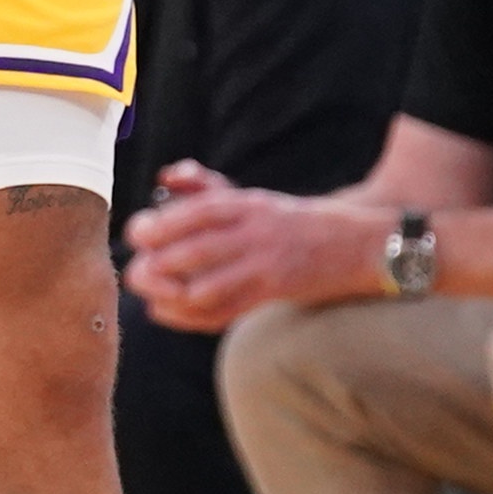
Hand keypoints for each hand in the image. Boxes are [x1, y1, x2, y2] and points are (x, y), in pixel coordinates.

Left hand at [120, 173, 385, 332]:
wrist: (357, 245)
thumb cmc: (294, 221)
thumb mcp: (256, 199)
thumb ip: (210, 189)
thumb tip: (167, 177)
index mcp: (249, 204)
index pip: (199, 212)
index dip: (163, 224)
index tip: (137, 233)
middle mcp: (257, 233)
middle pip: (197, 250)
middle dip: (159, 264)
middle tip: (135, 271)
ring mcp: (266, 265)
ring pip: (208, 285)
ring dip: (172, 293)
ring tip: (150, 294)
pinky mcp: (274, 292)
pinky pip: (225, 310)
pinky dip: (190, 316)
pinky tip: (167, 312)